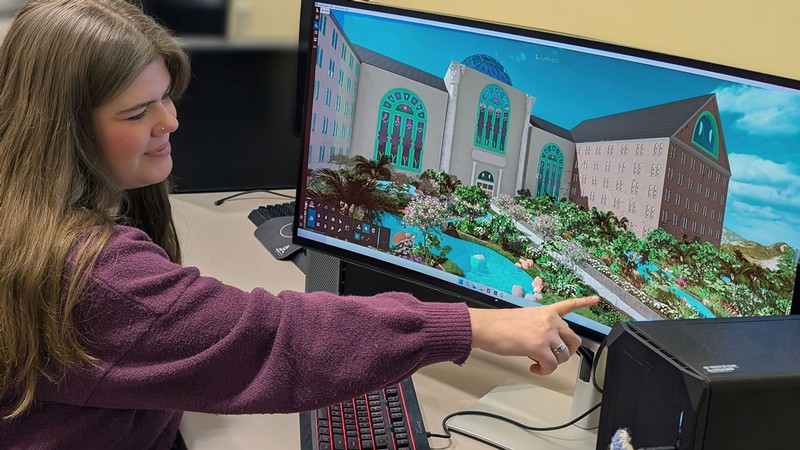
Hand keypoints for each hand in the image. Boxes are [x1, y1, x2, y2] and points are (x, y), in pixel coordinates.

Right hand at [468, 296, 599, 374]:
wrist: (485, 326)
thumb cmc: (498, 325)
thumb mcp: (524, 319)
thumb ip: (540, 327)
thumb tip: (544, 344)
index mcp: (545, 312)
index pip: (569, 305)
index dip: (584, 302)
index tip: (596, 299)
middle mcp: (550, 321)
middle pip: (573, 340)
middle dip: (567, 352)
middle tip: (554, 357)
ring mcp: (546, 333)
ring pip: (564, 355)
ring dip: (553, 363)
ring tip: (539, 363)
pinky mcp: (539, 347)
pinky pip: (551, 365)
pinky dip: (544, 370)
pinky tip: (533, 367)